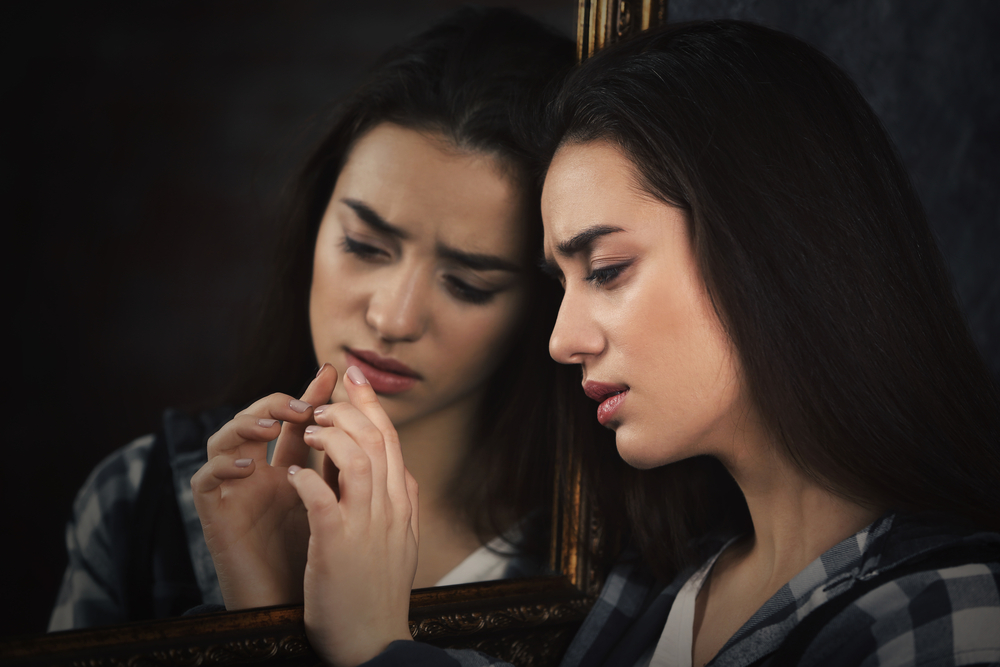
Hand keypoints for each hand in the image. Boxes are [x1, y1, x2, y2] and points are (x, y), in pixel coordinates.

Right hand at [191, 363, 338, 608]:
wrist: (316, 622)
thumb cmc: (331, 571)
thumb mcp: (346, 511)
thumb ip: (351, 474)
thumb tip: (380, 433)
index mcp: (291, 474)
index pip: (297, 423)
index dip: (313, 396)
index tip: (338, 374)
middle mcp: (259, 478)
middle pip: (257, 421)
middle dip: (278, 403)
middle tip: (305, 405)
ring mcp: (235, 495)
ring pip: (223, 439)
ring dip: (246, 424)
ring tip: (274, 427)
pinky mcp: (215, 519)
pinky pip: (203, 480)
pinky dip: (222, 466)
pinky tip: (251, 466)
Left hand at [288, 366, 418, 666]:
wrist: (374, 644)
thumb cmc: (378, 594)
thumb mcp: (400, 542)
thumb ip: (398, 505)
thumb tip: (398, 472)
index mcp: (401, 505)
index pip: (391, 440)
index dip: (371, 405)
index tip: (353, 378)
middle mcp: (389, 509)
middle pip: (377, 439)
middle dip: (349, 409)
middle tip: (322, 401)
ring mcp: (366, 527)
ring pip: (356, 459)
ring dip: (329, 438)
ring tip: (306, 433)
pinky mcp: (337, 547)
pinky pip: (322, 498)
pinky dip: (306, 479)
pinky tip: (292, 474)